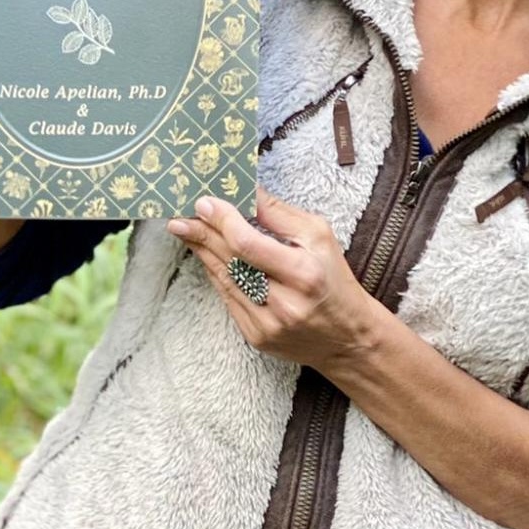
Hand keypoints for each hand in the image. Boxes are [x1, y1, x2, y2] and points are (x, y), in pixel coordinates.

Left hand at [167, 187, 381, 370]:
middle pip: (230, 260)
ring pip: (223, 279)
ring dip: (202, 252)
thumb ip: (280, 214)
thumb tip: (246, 189)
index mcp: (303, 273)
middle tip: (180, 216)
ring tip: (185, 230)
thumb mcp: (320, 237)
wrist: (348, 338)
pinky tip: (206, 256)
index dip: (221, 221)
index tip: (204, 202)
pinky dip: (216, 274)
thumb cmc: (334, 279)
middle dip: (202, 233)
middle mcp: (283, 302)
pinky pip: (227, 298)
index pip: (247, 244)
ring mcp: (267, 324)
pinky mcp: (256, 336)